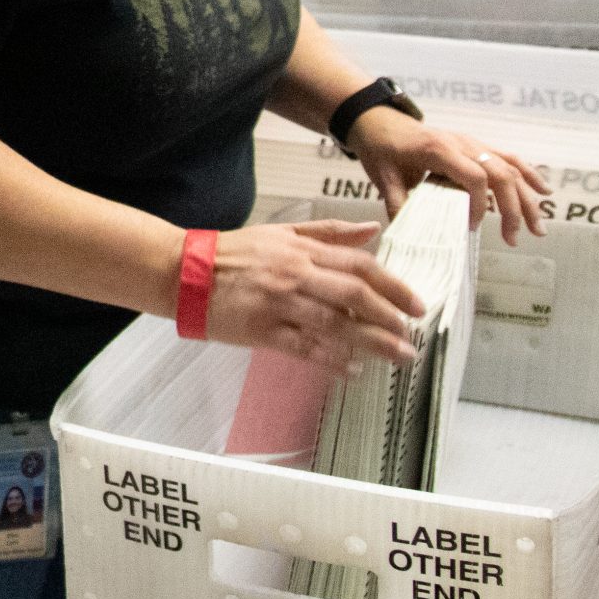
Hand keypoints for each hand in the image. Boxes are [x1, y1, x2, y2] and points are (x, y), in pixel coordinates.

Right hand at [206, 219, 425, 371]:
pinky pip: (304, 347)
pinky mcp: (261, 330)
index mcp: (301, 249)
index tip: (416, 304)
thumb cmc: (232, 253)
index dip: (394, 286)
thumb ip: (328, 232)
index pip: (359, 265)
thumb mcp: (281, 232)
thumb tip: (372, 230)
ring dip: (372, 342)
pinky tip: (352, 368)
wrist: (183, 271)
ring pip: (336, 323)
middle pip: (354, 294)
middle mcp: (295, 274)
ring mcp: (278, 303)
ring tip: (398, 356)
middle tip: (411, 335)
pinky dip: (331, 360)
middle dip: (390, 317)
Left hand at [346, 107, 549, 242]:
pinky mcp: (476, 146)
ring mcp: (473, 143)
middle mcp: (463, 143)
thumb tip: (411, 235)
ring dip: (527, 198)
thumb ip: (397, 204)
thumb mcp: (383, 177)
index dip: (478, 205)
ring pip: (511, 168)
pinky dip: (529, 174)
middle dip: (514, 208)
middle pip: (501, 174)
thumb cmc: (381, 148)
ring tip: (538, 228)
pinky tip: (544, 192)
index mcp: (440, 149)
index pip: (475, 177)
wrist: (379, 121)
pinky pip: (509, 158)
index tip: (471, 227)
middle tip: (514, 238)